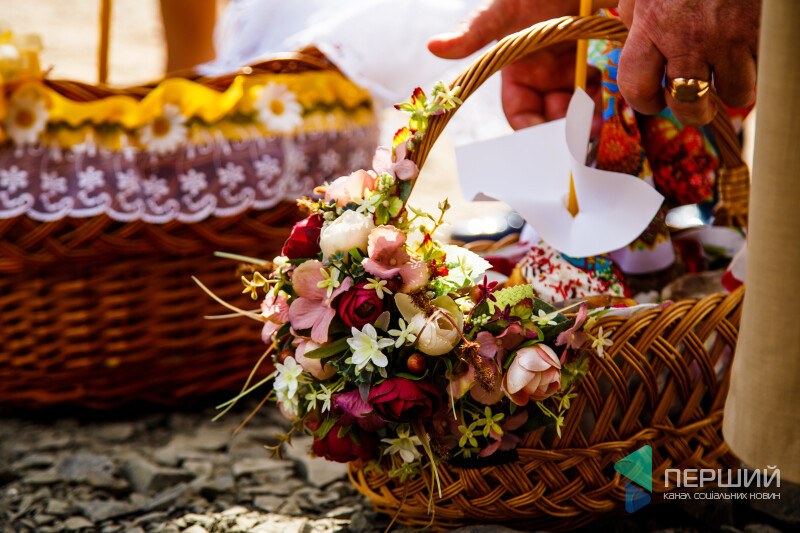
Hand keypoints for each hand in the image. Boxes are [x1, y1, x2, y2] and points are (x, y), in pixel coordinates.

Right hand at [428, 0, 615, 130]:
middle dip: (562, 130)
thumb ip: (473, 32)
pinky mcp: (588, 62)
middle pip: (549, 117)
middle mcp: (538, 76)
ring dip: (584, 121)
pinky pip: (594, 92)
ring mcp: (564, 71)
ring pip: (574, 109)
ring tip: (594, 127)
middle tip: (579, 139)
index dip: (532, 132)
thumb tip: (434, 46)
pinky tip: (603, 106)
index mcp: (514, 72)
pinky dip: (598, 101)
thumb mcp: (502, 10)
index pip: (520, 115)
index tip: (549, 141)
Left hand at [617, 0, 759, 125]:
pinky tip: (755, 52)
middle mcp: (687, 39)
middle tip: (699, 102)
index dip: (645, 102)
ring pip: (734, 94)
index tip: (655, 101)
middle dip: (693, 110)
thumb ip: (638, 8)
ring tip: (733, 72)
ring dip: (734, 89)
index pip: (636, 87)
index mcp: (651, 25)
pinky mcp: (764, 32)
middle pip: (686, 105)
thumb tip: (630, 27)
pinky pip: (766, 71)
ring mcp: (730, 38)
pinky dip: (762, 68)